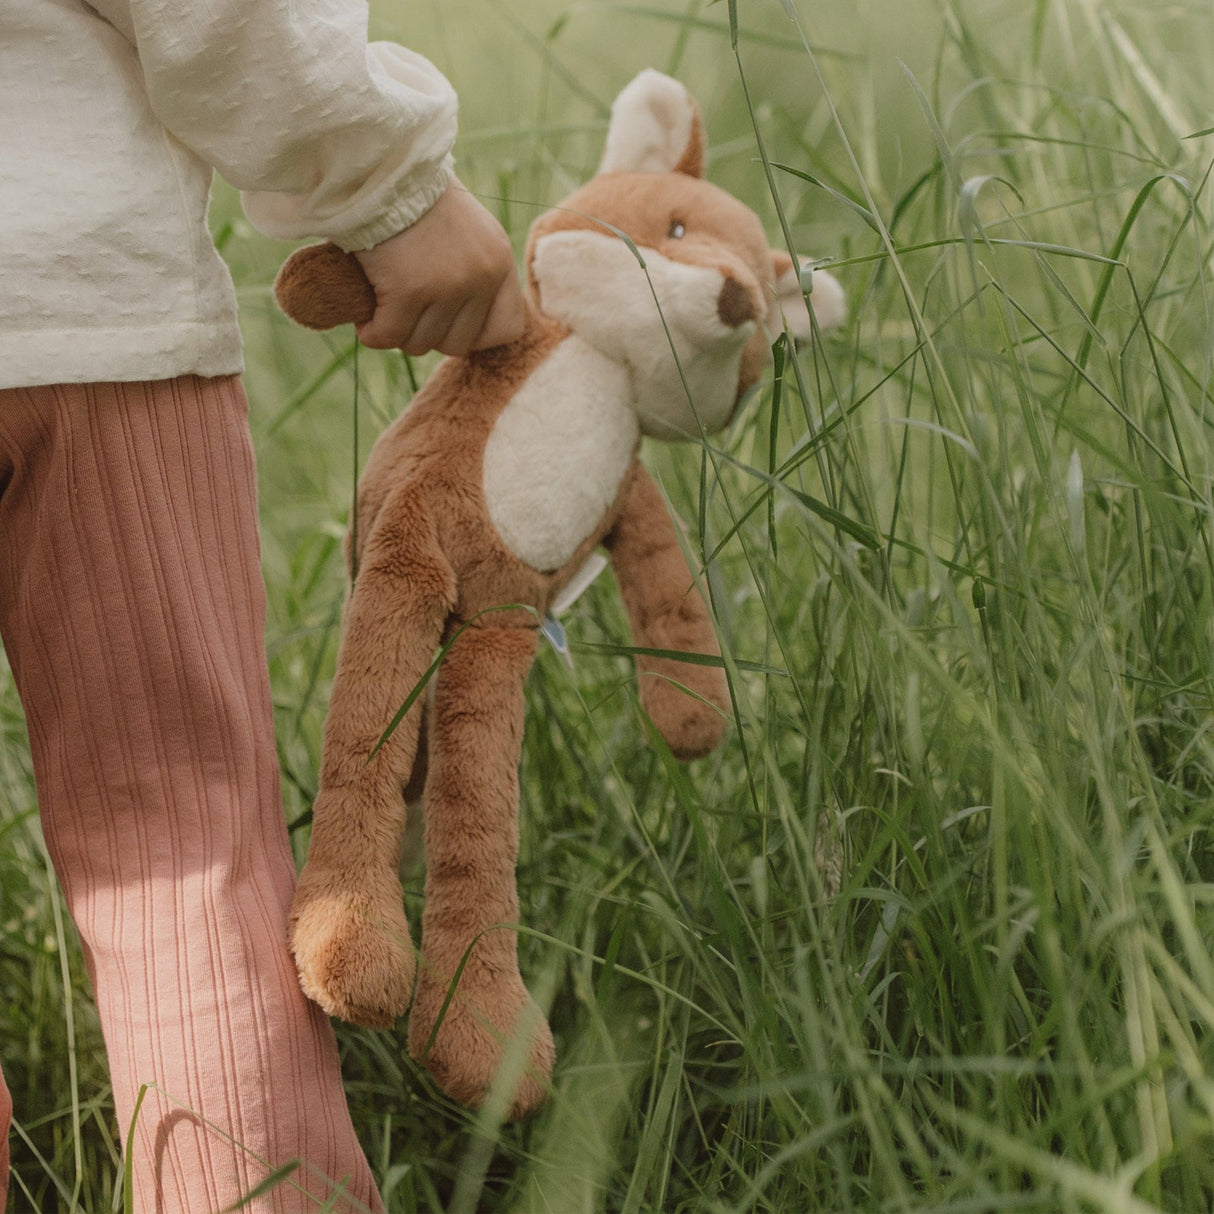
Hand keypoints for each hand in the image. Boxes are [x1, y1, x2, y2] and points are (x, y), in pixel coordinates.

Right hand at [352, 179, 525, 355]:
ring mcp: (447, 286)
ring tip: (384, 305)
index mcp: (499, 263)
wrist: (384, 168)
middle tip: (405, 310)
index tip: (448, 320)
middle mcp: (480, 277)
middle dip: (428, 333)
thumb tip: (467, 333)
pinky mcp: (409, 290)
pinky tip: (365, 318)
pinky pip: (388, 336)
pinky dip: (372, 332)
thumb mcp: (469, 231)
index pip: (507, 329)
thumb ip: (476, 272)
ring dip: (397, 331)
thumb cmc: (417, 197)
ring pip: (419, 344)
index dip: (475, 334)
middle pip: (456, 344)